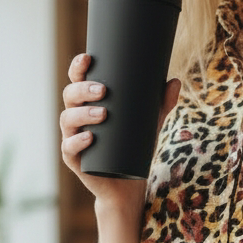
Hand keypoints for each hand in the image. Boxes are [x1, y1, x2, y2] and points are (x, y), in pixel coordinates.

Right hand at [59, 53, 179, 207]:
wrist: (127, 184)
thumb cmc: (134, 147)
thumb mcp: (150, 124)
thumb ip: (162, 103)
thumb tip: (175, 80)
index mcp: (88, 103)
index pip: (77, 80)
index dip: (77, 68)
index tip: (87, 58)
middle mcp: (76, 118)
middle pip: (70, 96)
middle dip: (83, 90)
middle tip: (103, 90)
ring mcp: (73, 138)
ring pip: (67, 119)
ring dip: (82, 114)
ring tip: (102, 113)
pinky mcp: (75, 160)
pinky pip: (69, 148)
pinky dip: (78, 142)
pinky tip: (89, 137)